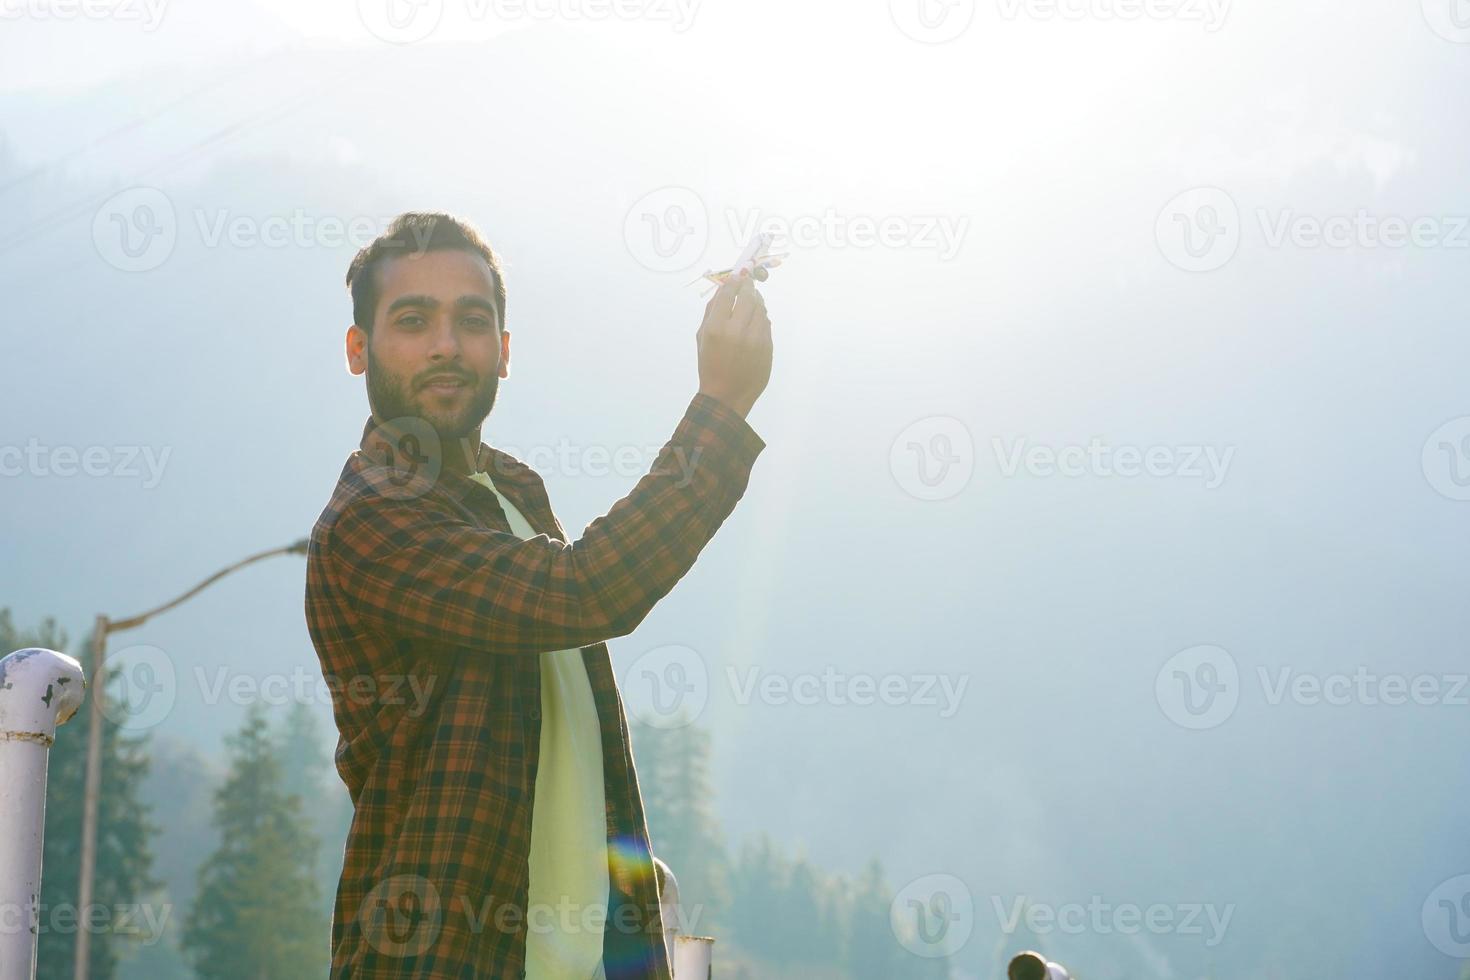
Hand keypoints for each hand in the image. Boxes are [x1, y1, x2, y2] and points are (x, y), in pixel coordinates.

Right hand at [696, 271, 772, 418]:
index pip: (727, 294)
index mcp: (716, 328)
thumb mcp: (702, 338)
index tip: (735, 277)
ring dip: (756, 300)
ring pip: (760, 308)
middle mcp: (737, 331)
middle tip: (748, 281)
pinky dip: (761, 316)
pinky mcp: (767, 346)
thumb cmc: (710, 366)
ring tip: (753, 297)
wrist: (727, 395)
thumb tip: (721, 290)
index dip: (732, 282)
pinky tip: (756, 316)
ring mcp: (755, 339)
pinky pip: (766, 323)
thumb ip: (710, 312)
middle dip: (747, 286)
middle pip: (747, 297)